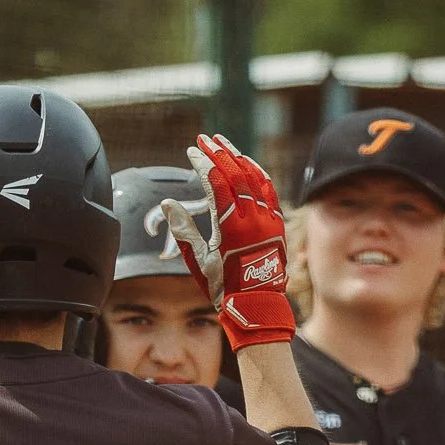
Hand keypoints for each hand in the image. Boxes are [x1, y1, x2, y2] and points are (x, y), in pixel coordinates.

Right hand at [162, 132, 294, 351]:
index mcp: (231, 226)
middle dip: (219, 153)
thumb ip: (184, 229)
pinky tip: (248, 163)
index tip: (192, 151)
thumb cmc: (224, 287)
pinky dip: (258, 173)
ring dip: (238, 158)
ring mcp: (267, 219)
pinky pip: (269, 190)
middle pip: (236, 174)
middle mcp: (252, 218)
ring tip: (225, 144)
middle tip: (206, 138)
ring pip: (254, 178)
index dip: (203, 163)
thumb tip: (168, 203)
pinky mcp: (277, 223)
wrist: (257, 306)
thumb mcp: (199, 261)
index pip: (216, 183)